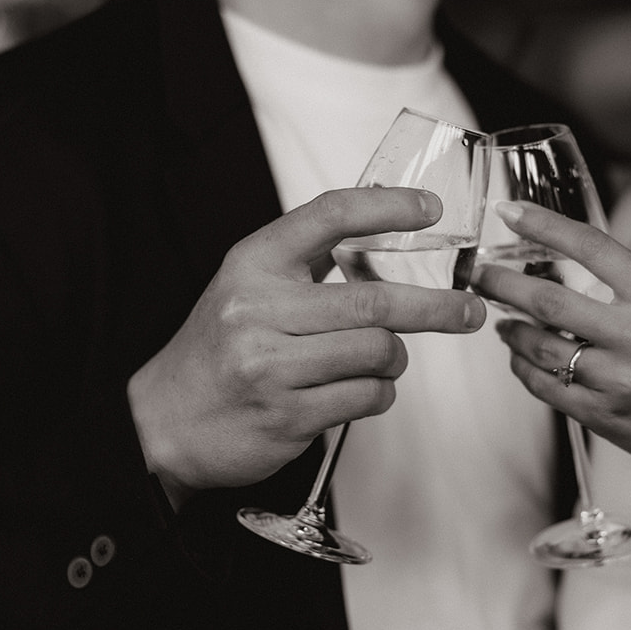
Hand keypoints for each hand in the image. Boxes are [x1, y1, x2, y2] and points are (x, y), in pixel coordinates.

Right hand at [130, 187, 485, 507]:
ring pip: (379, 352)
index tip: (431, 210)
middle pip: (376, 300)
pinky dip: (376, 394)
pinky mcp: (288, 415)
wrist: (163, 422)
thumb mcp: (246, 289)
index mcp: (252, 264)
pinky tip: (355, 391)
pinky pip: (366, 397)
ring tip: (378, 363)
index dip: (388, 207)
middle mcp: (260, 309)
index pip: (329, 215)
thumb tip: (384, 233)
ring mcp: (272, 365)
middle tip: (468, 310)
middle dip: (436, 308)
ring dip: (394, 360)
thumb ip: (304, 265)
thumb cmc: (218, 352)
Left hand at [472, 200, 630, 482]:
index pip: (590, 247)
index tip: (508, 211)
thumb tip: (563, 260)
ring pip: (539, 347)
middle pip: (548, 301)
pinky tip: (520, 358)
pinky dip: (523, 369)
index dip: (543, 225)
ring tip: (502, 321)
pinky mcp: (601, 415)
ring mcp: (617, 379)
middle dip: (501, 283)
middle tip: (478, 274)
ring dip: (510, 331)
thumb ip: (625, 286)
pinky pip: (544, 386)